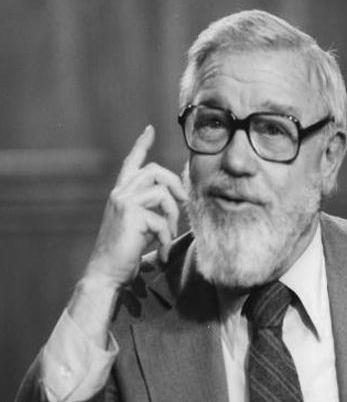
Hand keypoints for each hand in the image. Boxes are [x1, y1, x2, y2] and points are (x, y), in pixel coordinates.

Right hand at [84, 125, 187, 290]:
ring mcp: (123, 201)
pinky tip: (161, 249)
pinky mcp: (130, 214)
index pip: (131, 162)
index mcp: (122, 193)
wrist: (107, 272)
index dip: (141, 145)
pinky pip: (162, 220)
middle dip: (175, 184)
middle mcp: (120, 193)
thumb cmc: (126, 252)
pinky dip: (167, 236)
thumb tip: (176, 201)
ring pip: (162, 194)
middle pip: (155, 170)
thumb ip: (153, 209)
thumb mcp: (141, 225)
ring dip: (173, 216)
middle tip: (183, 200)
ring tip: (169, 233)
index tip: (149, 129)